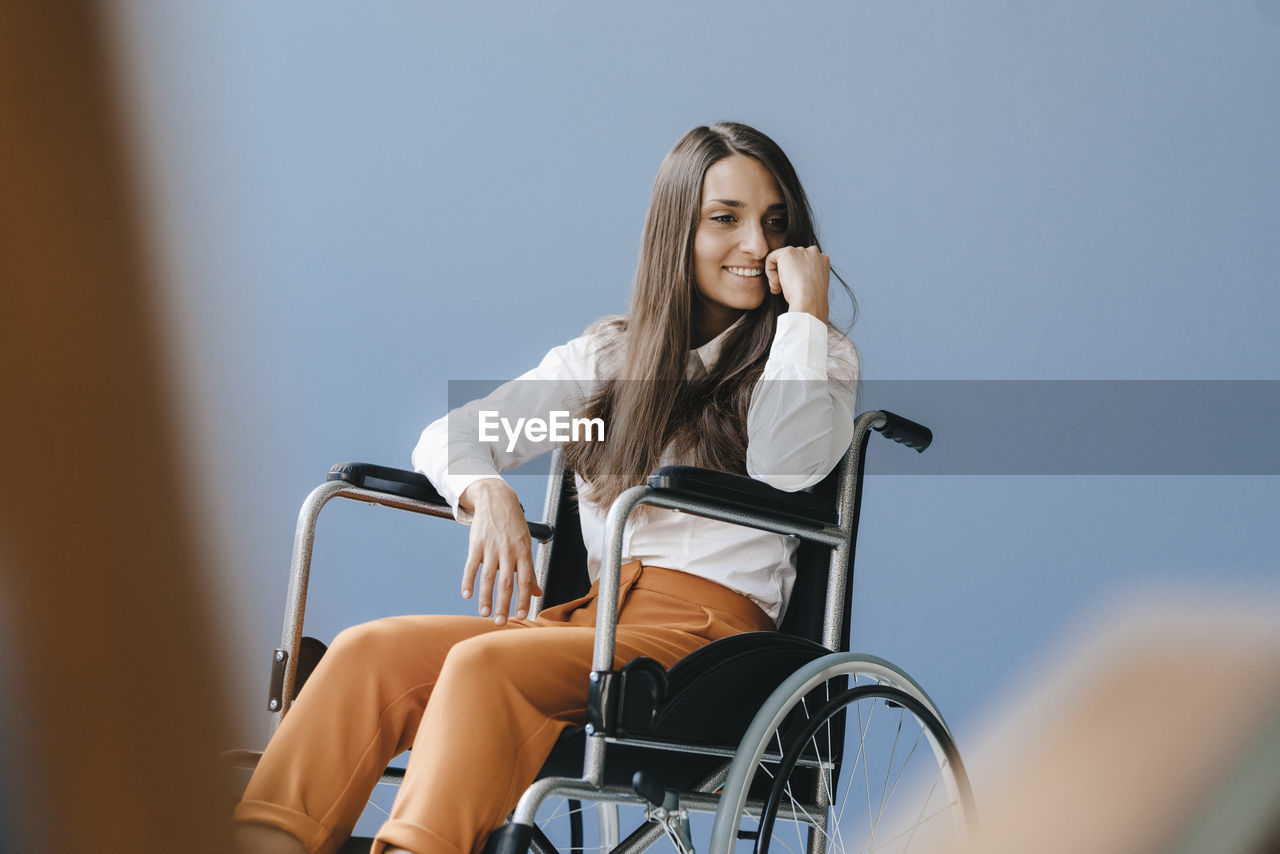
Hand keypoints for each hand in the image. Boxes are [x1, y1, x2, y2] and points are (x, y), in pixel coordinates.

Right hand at [458, 479, 541, 624]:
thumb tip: (537, 592)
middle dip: (504, 605)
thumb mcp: (526, 544)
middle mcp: (508, 551)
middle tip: (501, 622)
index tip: (521, 616)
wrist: (496, 499)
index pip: (525, 580)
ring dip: (485, 598)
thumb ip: (529, 570)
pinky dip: (468, 581)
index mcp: (523, 552)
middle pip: (506, 583)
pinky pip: (471, 566)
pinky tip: (467, 595)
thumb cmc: (514, 525)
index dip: (523, 599)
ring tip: (484, 614)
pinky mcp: (476, 544)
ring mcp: (491, 548)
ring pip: (488, 578)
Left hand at [764, 246, 829, 322]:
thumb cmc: (812, 299)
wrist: (810, 299)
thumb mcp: (813, 285)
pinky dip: (770, 272)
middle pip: (793, 261)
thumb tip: (793, 279)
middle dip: (786, 275)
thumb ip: (806, 277)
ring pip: (782, 261)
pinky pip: (771, 258)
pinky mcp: (787, 252)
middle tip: (785, 290)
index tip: (795, 289)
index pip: (804, 263)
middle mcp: (813, 252)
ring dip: (778, 275)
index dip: (796, 276)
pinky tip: (777, 284)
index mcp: (823, 260)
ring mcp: (800, 251)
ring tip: (781, 289)